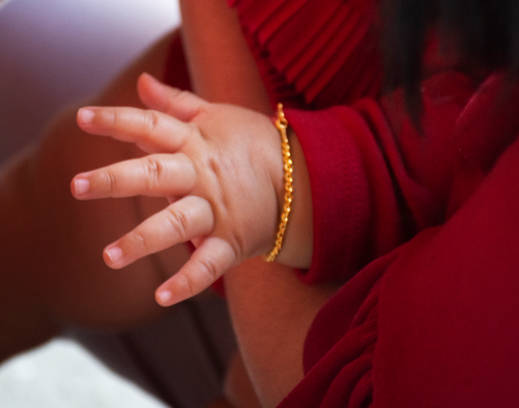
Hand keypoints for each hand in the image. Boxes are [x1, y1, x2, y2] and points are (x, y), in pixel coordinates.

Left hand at [71, 73, 283, 306]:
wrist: (304, 180)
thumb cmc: (254, 145)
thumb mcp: (218, 117)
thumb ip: (177, 104)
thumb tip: (142, 82)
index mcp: (197, 142)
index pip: (153, 126)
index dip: (119, 121)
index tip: (85, 120)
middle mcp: (202, 175)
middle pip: (156, 173)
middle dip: (116, 179)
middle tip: (77, 186)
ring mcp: (217, 210)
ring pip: (176, 223)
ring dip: (143, 239)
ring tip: (109, 257)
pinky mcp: (233, 241)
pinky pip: (209, 263)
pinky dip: (188, 282)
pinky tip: (162, 298)